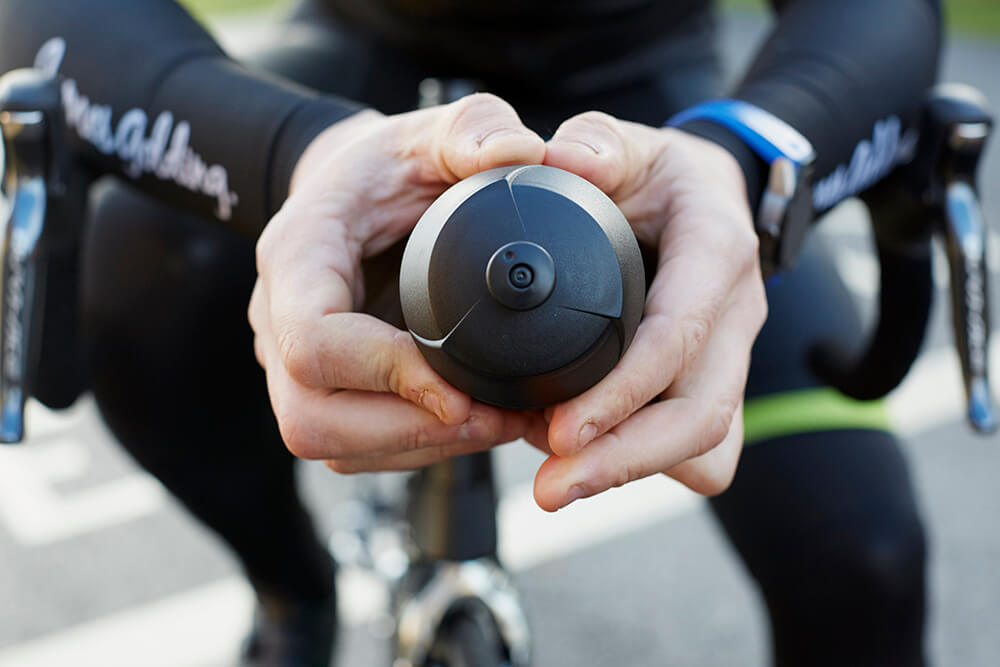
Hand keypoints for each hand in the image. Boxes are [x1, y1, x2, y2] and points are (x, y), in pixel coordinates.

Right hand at [250, 94, 548, 472]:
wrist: (354, 194)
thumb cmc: (388, 165)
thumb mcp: (428, 131)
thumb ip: (475, 128)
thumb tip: (526, 154)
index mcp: (298, 255)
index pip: (313, 342)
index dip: (383, 374)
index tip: (459, 391)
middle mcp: (279, 319)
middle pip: (311, 417)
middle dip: (406, 431)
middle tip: (493, 421)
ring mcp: (293, 363)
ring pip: (331, 442)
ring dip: (418, 447)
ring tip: (498, 426)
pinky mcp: (323, 389)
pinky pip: (353, 445)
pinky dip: (417, 446)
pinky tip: (474, 424)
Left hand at [531, 112, 767, 510]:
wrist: (709, 198)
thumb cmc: (661, 174)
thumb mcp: (630, 142)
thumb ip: (597, 143)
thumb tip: (560, 160)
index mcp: (716, 254)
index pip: (677, 337)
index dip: (622, 393)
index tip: (559, 429)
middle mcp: (734, 316)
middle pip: (701, 417)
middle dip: (626, 461)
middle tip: (549, 490)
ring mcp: (732, 356)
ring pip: (705, 444)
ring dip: (633, 472)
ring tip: (558, 484)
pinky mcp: (716, 383)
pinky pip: (701, 448)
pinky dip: (647, 464)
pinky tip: (590, 459)